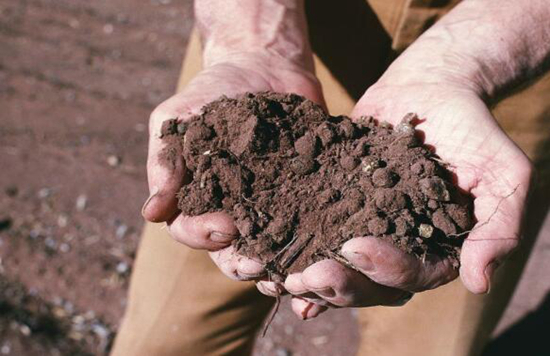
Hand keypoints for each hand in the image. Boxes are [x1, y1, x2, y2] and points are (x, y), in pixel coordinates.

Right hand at [141, 51, 324, 280]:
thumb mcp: (178, 118)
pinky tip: (324, 248)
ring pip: (269, 248)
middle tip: (257, 264)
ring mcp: (270, 207)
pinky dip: (314, 241)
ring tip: (291, 271)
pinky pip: (309, 224)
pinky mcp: (305, 196)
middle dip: (241, 262)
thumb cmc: (211, 93)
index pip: (190, 229)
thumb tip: (150, 214)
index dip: (203, 234)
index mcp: (196, 199)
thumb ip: (166, 161)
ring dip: (276, 263)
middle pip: (230, 252)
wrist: (263, 67)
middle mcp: (232, 211)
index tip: (223, 225)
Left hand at [285, 74, 532, 318]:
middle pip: (367, 284)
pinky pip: (313, 232)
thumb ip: (497, 225)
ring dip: (308, 278)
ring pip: (336, 266)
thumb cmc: (471, 125)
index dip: (384, 269)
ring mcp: (364, 228)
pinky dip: (292, 247)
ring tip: (280, 279)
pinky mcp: (336, 205)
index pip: (412, 276)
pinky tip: (266, 256)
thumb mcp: (502, 170)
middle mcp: (398, 247)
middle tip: (307, 275)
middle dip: (337, 283)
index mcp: (436, 249)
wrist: (430, 87)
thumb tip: (478, 283)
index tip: (356, 246)